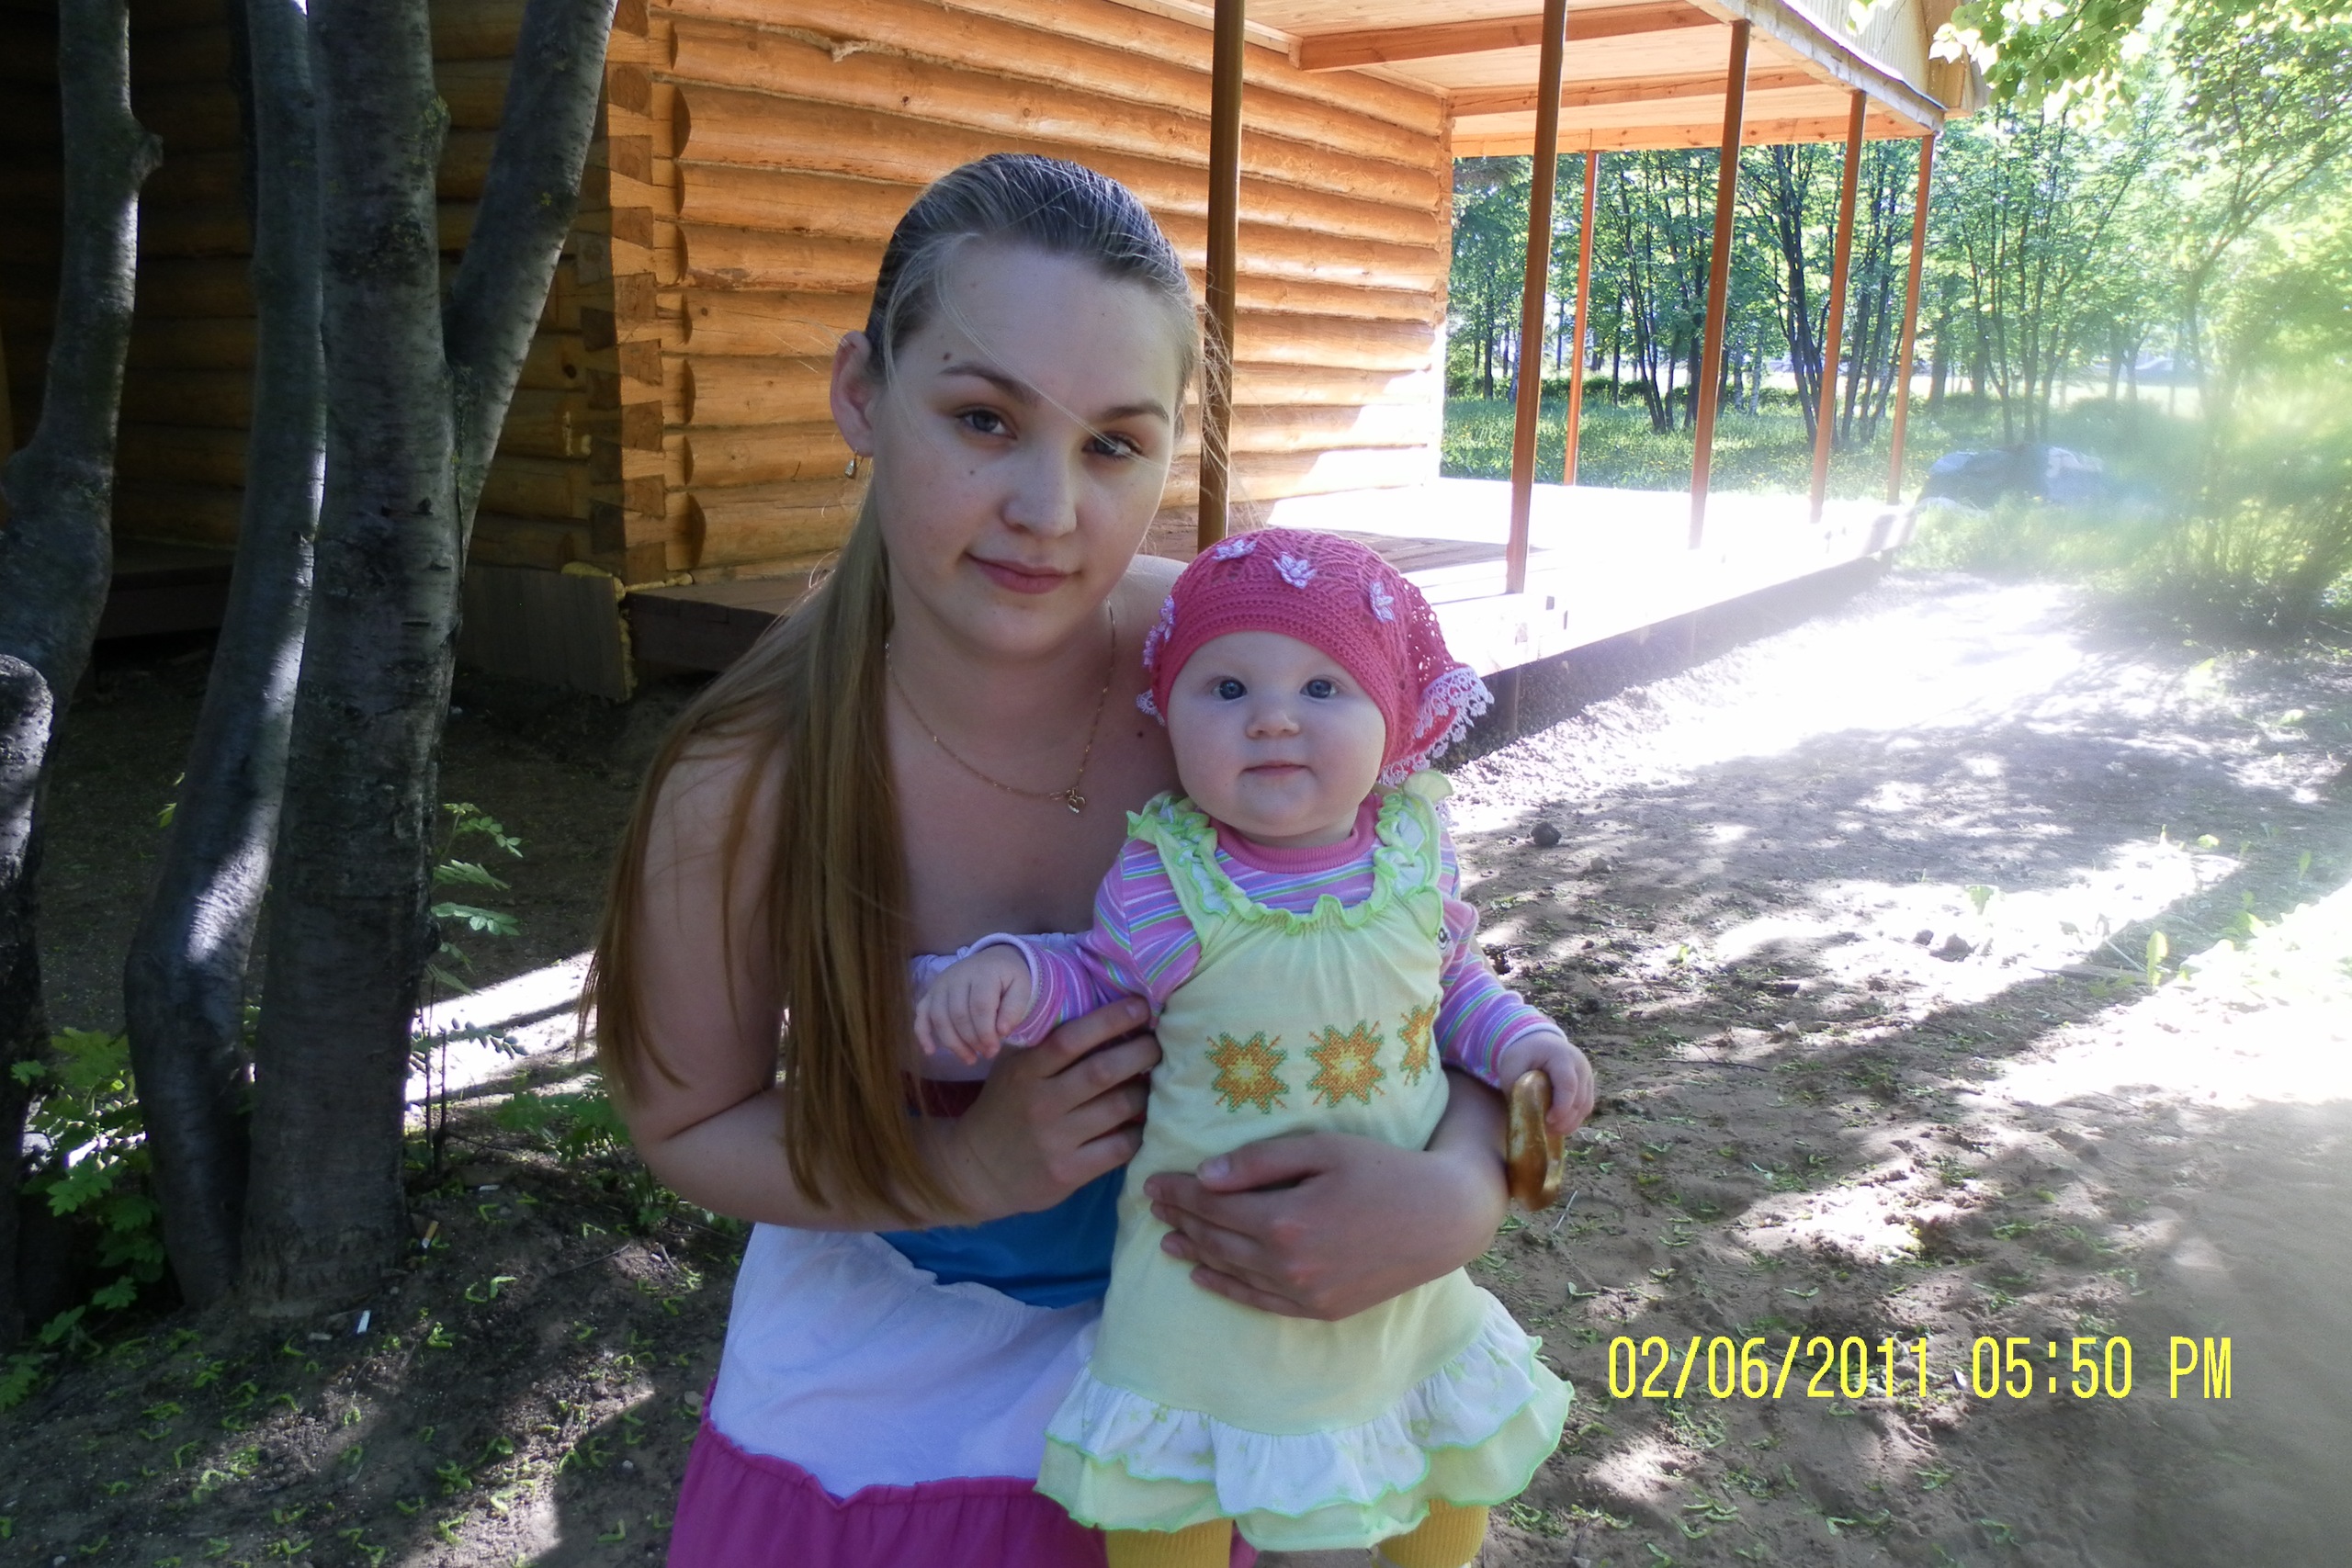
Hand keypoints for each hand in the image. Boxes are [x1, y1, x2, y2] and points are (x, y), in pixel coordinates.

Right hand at [913, 947, 1033, 1064]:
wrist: (992, 960)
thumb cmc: (1007, 978)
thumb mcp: (1022, 987)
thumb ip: (1015, 1008)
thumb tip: (1002, 1031)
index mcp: (982, 973)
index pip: (980, 1007)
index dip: (986, 1032)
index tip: (994, 1050)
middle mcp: (956, 977)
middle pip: (959, 1015)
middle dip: (972, 1040)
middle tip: (987, 1054)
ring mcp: (940, 984)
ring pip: (939, 1018)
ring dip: (953, 1044)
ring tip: (970, 1059)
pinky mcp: (930, 993)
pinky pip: (921, 1014)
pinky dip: (923, 1034)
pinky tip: (931, 1052)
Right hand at [934, 997, 1157, 1221]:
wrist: (978, 1169)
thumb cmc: (1006, 1107)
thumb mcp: (1013, 1068)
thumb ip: (1044, 1040)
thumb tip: (1098, 1004)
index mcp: (1025, 1071)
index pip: (1071, 1038)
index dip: (1110, 1019)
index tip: (1140, 1007)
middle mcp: (1040, 1103)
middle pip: (1103, 1071)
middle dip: (1140, 1052)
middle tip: (1158, 1044)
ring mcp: (1055, 1140)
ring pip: (1118, 1108)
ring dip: (1145, 1091)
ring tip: (1154, 1081)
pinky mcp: (1069, 1172)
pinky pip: (1119, 1147)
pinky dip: (1139, 1131)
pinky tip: (1143, 1121)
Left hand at [1143, 1078, 1507, 1319]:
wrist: (1443, 1219)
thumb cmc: (1384, 1170)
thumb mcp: (1323, 1148)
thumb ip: (1261, 1162)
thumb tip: (1206, 1176)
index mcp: (1284, 1221)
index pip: (1212, 1206)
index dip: (1179, 1193)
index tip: (1152, 1182)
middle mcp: (1287, 1266)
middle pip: (1216, 1240)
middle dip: (1181, 1220)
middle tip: (1153, 1205)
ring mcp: (1303, 1294)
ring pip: (1232, 1272)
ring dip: (1195, 1253)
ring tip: (1166, 1238)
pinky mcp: (1319, 1310)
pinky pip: (1259, 1301)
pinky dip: (1226, 1288)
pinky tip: (1202, 1276)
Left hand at [1494, 1030, 1595, 1137]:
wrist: (1534, 1040)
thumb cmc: (1521, 1055)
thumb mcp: (1512, 1068)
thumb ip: (1516, 1090)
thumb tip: (1524, 1118)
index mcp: (1561, 1056)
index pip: (1568, 1085)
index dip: (1561, 1107)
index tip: (1548, 1121)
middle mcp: (1579, 1064)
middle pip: (1580, 1098)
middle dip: (1566, 1120)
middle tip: (1548, 1131)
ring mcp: (1586, 1074)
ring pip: (1586, 1105)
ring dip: (1572, 1122)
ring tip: (1553, 1131)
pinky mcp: (1587, 1083)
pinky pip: (1586, 1105)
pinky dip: (1574, 1118)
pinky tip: (1560, 1125)